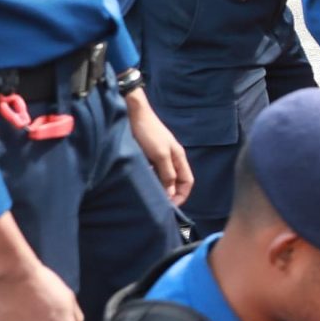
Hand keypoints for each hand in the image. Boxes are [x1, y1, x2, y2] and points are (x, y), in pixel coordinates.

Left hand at [124, 89, 192, 204]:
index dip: (181, 196)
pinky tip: (140, 183)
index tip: (169, 207)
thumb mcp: (160, 155)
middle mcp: (171, 158)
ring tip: (147, 196)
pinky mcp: (146, 155)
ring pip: (162, 178)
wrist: (132, 113)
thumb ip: (167, 174)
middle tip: (157, 205)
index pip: (187, 182)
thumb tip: (171, 194)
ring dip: (157, 187)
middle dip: (169, 194)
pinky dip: (148, 180)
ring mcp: (158, 157)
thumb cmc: (148, 132)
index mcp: (178, 157)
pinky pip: (151, 172)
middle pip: (175, 182)